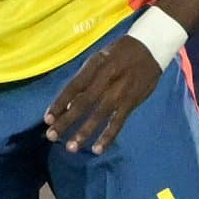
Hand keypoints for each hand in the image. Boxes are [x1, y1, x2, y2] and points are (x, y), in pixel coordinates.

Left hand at [44, 38, 162, 154]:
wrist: (150, 48)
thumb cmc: (118, 55)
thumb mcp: (99, 59)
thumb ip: (84, 80)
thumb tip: (67, 105)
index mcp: (95, 65)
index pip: (73, 86)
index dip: (59, 103)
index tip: (47, 119)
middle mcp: (106, 78)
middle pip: (83, 102)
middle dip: (66, 120)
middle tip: (51, 136)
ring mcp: (120, 91)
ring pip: (99, 114)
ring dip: (84, 132)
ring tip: (71, 148)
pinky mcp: (131, 102)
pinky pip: (118, 122)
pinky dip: (107, 136)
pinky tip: (97, 149)